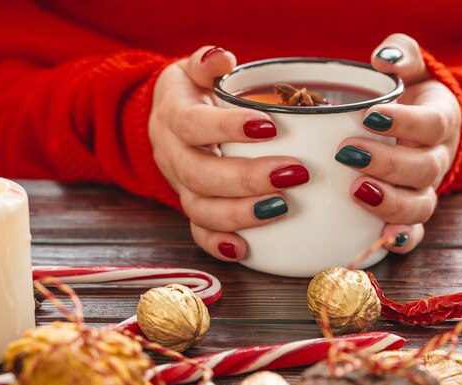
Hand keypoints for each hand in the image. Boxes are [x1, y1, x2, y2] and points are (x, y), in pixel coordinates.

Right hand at [148, 46, 309, 261]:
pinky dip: (219, 245)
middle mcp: (172, 156)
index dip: (227, 128)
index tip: (270, 127)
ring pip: (200, 209)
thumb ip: (206, 63)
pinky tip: (246, 250)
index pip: (193, 124)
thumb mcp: (194, 70)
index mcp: (173, 118)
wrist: (167, 122)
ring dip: (241, 213)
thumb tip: (222, 57)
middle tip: (294, 173)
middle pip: (200, 175)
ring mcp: (180, 187)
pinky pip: (198, 233)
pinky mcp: (191, 208)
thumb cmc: (193, 94)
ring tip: (282, 206)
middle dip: (247, 178)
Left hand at [335, 34, 460, 252]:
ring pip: (420, 206)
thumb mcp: (411, 67)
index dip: (405, 122)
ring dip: (389, 203)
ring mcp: (426, 190)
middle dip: (386, 164)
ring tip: (356, 191)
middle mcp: (436, 159)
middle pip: (423, 169)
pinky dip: (402, 240)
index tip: (370, 116)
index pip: (431, 124)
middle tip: (347, 153)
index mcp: (439, 121)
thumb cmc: (408, 96)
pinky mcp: (412, 214)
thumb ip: (402, 54)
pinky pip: (415, 233)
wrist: (423, 125)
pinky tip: (382, 240)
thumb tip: (382, 58)